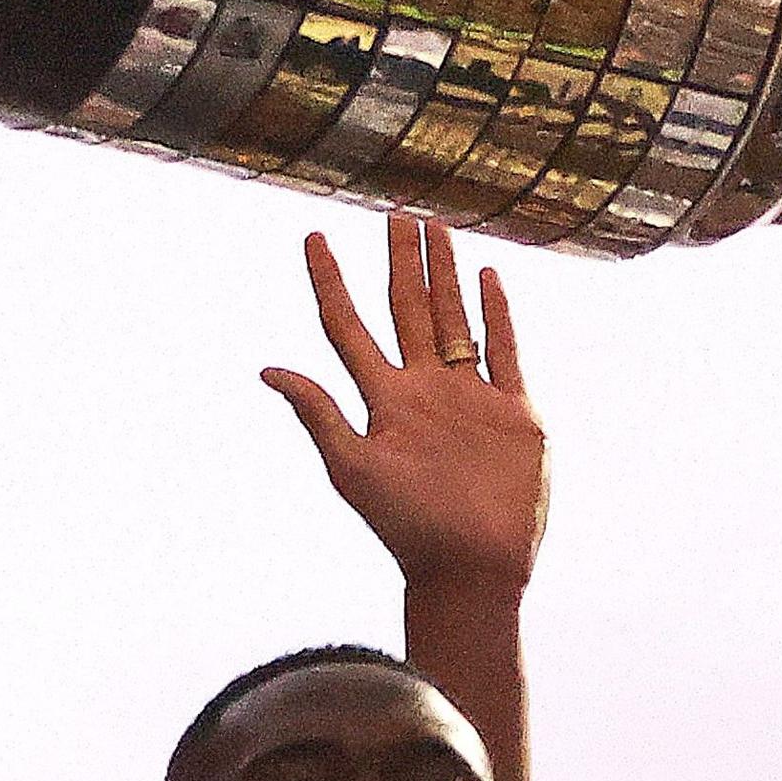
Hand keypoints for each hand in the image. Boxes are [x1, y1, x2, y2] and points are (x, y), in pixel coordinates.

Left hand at [263, 218, 546, 593]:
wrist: (472, 567)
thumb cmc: (408, 526)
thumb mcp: (353, 468)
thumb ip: (318, 414)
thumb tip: (268, 369)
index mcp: (383, 401)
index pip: (347, 326)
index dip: (329, 281)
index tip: (313, 236)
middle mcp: (423, 391)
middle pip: (406, 310)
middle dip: (399, 262)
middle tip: (393, 213)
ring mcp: (469, 398)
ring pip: (453, 319)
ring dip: (445, 274)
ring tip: (436, 227)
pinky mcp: (513, 413)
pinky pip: (503, 350)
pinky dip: (497, 313)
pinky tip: (489, 278)